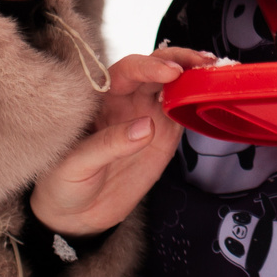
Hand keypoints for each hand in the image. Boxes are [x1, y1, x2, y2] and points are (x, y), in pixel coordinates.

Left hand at [28, 47, 212, 235]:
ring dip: (193, 76)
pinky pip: (181, 113)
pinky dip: (196, 102)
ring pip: (172, 86)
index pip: (127, 72)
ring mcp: (146, 117)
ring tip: (213, 72)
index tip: (170, 72)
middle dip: (179, 61)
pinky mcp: (162, 137)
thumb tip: (146, 127)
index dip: (149, 67)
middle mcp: (125, 101)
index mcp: (99, 99)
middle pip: (155, 70)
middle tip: (201, 64)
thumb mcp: (75, 166)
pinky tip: (209, 95)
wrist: (76, 215)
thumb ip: (108, 144)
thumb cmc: (62, 184)